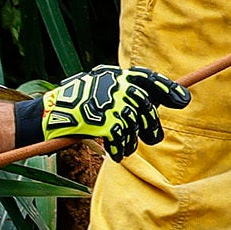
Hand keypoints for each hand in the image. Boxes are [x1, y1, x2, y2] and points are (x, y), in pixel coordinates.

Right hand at [41, 64, 191, 162]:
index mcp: (115, 76)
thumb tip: (154, 100)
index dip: (168, 90)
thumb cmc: (74, 102)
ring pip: (136, 125)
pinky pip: (123, 139)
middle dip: (152, 125)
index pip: (149, 79)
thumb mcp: (97, 84)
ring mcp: (112, 105)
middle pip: (147, 107)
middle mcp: (116, 88)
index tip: (183, 101)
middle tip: (155, 137)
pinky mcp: (106, 123)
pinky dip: (121, 149)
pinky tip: (118, 153)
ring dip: (134, 140)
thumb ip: (122, 88)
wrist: (47, 116)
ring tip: (129, 147)